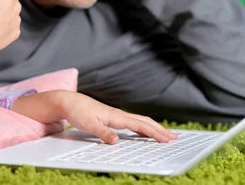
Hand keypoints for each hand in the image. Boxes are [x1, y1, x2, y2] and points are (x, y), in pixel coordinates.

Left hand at [59, 92, 176, 144]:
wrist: (70, 102)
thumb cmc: (79, 112)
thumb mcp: (89, 125)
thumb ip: (104, 133)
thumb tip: (117, 141)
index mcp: (117, 117)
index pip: (141, 126)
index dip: (155, 133)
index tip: (166, 139)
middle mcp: (120, 115)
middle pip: (146, 122)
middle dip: (160, 130)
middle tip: (174, 137)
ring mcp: (117, 115)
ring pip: (141, 121)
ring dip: (154, 128)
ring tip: (165, 135)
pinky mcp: (113, 117)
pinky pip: (134, 122)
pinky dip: (144, 127)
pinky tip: (145, 133)